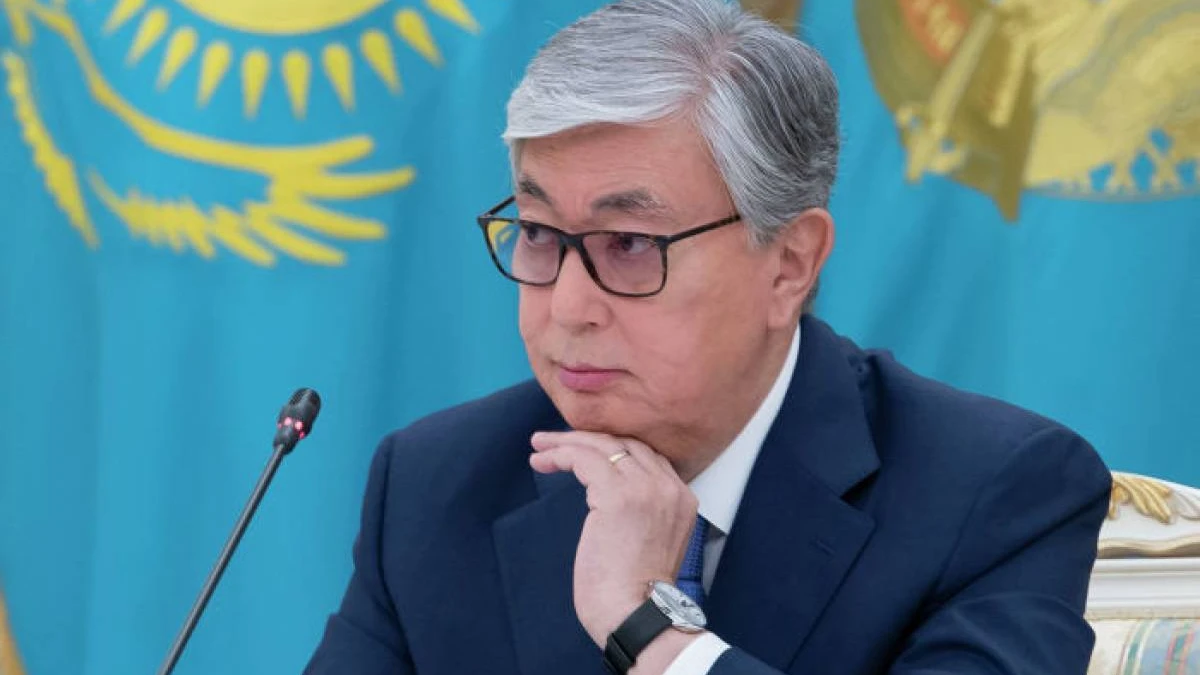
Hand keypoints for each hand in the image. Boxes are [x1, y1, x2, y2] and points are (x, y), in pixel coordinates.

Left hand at [529, 430, 698, 647]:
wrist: (636, 615)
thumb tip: (604, 493)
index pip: (644, 455)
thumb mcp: (650, 540)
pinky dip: (561, 455)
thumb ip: (640, 511)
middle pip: (625, 442)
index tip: (581, 451)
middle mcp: (668, 486)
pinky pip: (583, 459)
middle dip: (586, 437)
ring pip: (601, 445)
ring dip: (566, 442)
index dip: (610, 447)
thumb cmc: (634, 592)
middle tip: (552, 440)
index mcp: (681, 497)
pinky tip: (542, 462)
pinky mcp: (617, 495)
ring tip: (539, 445)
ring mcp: (645, 488)